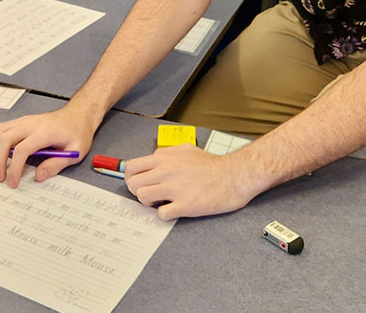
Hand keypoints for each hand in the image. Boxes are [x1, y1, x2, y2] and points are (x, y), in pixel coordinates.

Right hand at [0, 104, 97, 187]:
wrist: (78, 114)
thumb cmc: (78, 132)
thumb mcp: (76, 152)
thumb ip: (56, 165)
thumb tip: (38, 176)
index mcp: (45, 132)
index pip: (22, 149)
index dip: (14, 168)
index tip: (13, 182)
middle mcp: (31, 123)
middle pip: (5, 139)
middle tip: (0, 177)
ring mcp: (25, 120)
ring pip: (0, 131)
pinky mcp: (22, 121)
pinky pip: (3, 128)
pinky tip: (0, 153)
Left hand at [124, 144, 261, 219]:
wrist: (234, 176)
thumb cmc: (213, 165)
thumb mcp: (186, 150)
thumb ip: (167, 153)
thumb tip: (154, 158)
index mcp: (165, 158)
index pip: (131, 167)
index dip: (131, 178)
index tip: (139, 183)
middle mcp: (166, 171)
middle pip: (133, 184)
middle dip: (138, 192)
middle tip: (150, 195)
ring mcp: (175, 188)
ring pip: (143, 198)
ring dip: (149, 203)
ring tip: (162, 202)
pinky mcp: (185, 205)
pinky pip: (162, 214)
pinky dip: (165, 214)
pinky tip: (175, 210)